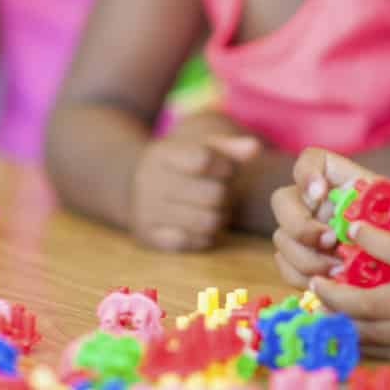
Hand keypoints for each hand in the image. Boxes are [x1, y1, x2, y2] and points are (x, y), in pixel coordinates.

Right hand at [129, 133, 260, 251]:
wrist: (135, 188)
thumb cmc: (179, 166)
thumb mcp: (198, 148)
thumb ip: (228, 148)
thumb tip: (254, 148)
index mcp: (162, 153)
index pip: (205, 160)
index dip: (225, 166)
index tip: (224, 169)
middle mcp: (149, 181)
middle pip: (214, 194)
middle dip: (226, 195)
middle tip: (221, 193)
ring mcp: (146, 210)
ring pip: (208, 222)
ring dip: (219, 217)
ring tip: (213, 209)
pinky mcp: (149, 236)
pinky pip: (195, 242)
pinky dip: (204, 236)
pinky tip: (198, 226)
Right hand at [271, 147, 380, 284]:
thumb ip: (382, 205)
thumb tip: (367, 219)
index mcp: (335, 179)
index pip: (309, 161)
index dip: (307, 174)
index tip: (321, 192)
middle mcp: (311, 201)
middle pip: (282, 201)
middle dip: (302, 226)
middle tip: (331, 241)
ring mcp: (301, 230)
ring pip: (282, 238)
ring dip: (307, 258)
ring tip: (338, 269)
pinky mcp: (300, 259)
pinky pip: (286, 268)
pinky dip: (304, 278)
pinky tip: (329, 282)